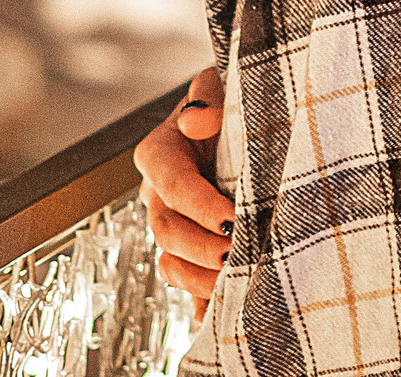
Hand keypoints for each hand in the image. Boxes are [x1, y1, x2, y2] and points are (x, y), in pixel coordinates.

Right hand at [137, 65, 232, 317]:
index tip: (232, 217)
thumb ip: (209, 99)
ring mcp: (173, 224)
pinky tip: (216, 314)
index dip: (201, 205)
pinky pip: (185, 281)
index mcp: (160, 153)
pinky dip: (199, 301)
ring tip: (234, 277)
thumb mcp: (221, 86)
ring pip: (170, 261)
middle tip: (236, 250)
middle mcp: (159, 193)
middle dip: (200, 246)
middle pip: (167, 229)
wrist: (241, 125)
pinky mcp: (189, 248)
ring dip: (200, 276)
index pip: (173, 184)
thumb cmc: (230, 102)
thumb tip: (196, 122)